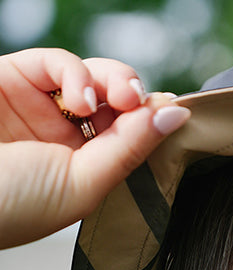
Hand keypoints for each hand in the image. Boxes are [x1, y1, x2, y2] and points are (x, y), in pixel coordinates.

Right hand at [0, 48, 190, 248]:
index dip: (154, 123)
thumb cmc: (10, 206)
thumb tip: (178, 114)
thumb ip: (130, 148)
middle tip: (141, 101)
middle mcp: (64, 140)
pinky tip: (82, 97)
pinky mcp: (12, 78)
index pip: (131, 138)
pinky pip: (56, 63)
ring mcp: (39, 108)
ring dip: (113, 81)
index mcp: (85, 172)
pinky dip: (77, 72)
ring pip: (94, 77)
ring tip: (115, 98)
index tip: (177, 117)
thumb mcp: (83, 185)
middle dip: (136, 96)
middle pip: (118, 103)